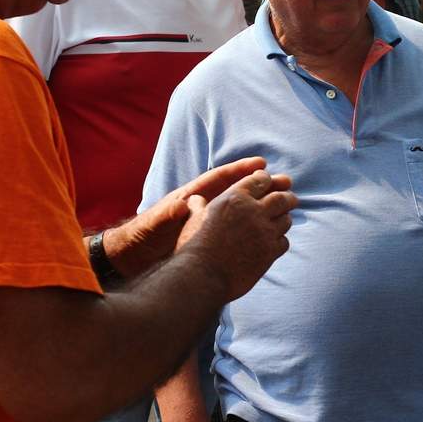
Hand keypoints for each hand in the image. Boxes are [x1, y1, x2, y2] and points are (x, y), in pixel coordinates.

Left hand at [104, 158, 278, 277]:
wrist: (134, 256)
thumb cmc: (143, 238)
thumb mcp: (156, 225)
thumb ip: (170, 214)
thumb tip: (184, 205)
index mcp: (190, 198)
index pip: (219, 180)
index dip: (240, 171)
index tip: (262, 164)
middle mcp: (202, 207)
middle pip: (237, 192)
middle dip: (261, 186)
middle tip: (286, 181)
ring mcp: (209, 222)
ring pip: (242, 210)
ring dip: (263, 205)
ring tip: (288, 202)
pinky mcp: (212, 238)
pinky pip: (238, 229)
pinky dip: (255, 227)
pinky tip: (275, 229)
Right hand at [184, 169, 297, 301]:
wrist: (202, 276)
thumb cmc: (194, 247)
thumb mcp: (194, 220)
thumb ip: (198, 206)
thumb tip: (195, 198)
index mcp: (234, 197)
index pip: (260, 180)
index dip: (266, 180)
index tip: (269, 182)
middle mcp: (253, 211)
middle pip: (281, 198)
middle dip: (287, 197)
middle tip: (290, 199)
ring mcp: (265, 231)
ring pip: (286, 219)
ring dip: (284, 219)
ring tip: (281, 221)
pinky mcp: (270, 252)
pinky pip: (284, 241)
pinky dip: (280, 241)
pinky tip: (273, 243)